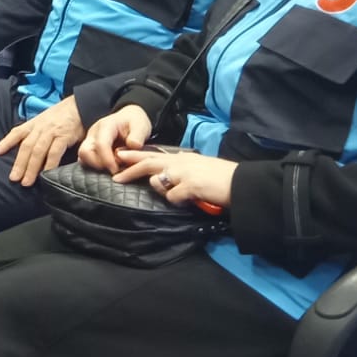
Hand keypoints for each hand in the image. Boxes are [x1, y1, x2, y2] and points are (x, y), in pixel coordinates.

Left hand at [0, 95, 84, 185]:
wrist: (80, 105)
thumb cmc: (62, 116)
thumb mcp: (45, 120)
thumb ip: (36, 133)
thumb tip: (26, 149)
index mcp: (34, 123)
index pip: (17, 132)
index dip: (5, 142)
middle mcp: (40, 127)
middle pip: (26, 147)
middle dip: (19, 164)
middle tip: (13, 178)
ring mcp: (52, 132)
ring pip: (38, 151)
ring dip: (31, 168)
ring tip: (26, 182)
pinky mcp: (64, 136)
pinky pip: (55, 152)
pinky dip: (49, 164)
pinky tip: (46, 174)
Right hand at [78, 104, 153, 170]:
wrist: (128, 119)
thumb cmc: (134, 123)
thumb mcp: (141, 126)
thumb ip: (137, 136)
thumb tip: (133, 146)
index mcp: (105, 126)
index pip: (101, 144)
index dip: (107, 160)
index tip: (116, 170)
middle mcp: (93, 133)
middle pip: (85, 152)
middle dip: (98, 164)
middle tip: (114, 170)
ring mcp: (90, 141)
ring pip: (83, 157)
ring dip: (96, 166)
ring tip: (114, 169)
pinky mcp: (90, 148)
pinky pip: (86, 160)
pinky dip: (96, 167)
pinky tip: (110, 167)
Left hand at [114, 149, 235, 207]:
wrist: (241, 184)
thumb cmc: (222, 179)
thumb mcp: (199, 170)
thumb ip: (182, 173)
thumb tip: (167, 180)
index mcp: (183, 158)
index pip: (154, 155)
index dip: (136, 156)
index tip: (121, 156)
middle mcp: (181, 162)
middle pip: (148, 163)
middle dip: (130, 168)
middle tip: (115, 175)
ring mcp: (184, 173)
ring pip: (157, 180)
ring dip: (162, 190)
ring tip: (180, 194)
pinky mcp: (190, 185)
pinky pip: (172, 197)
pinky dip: (178, 201)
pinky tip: (190, 201)